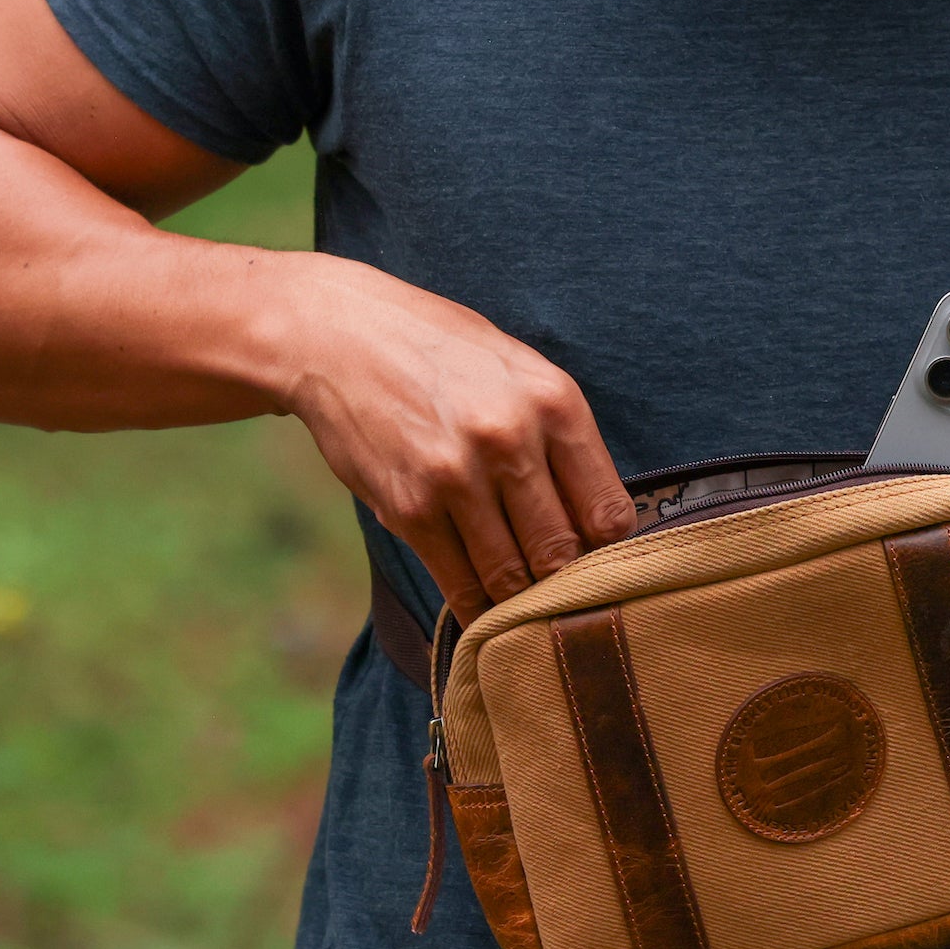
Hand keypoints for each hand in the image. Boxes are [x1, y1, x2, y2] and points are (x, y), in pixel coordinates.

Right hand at [275, 258, 635, 626]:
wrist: (338, 337)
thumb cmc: (441, 354)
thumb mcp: (519, 372)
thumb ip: (558, 438)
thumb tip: (596, 521)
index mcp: (553, 402)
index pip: (608, 511)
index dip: (611, 553)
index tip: (601, 566)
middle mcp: (511, 439)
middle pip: (562, 551)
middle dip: (566, 585)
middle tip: (565, 600)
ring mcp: (457, 477)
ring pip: (511, 575)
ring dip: (520, 601)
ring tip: (526, 610)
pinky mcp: (409, 508)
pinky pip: (458, 580)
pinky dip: (475, 607)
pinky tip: (485, 612)